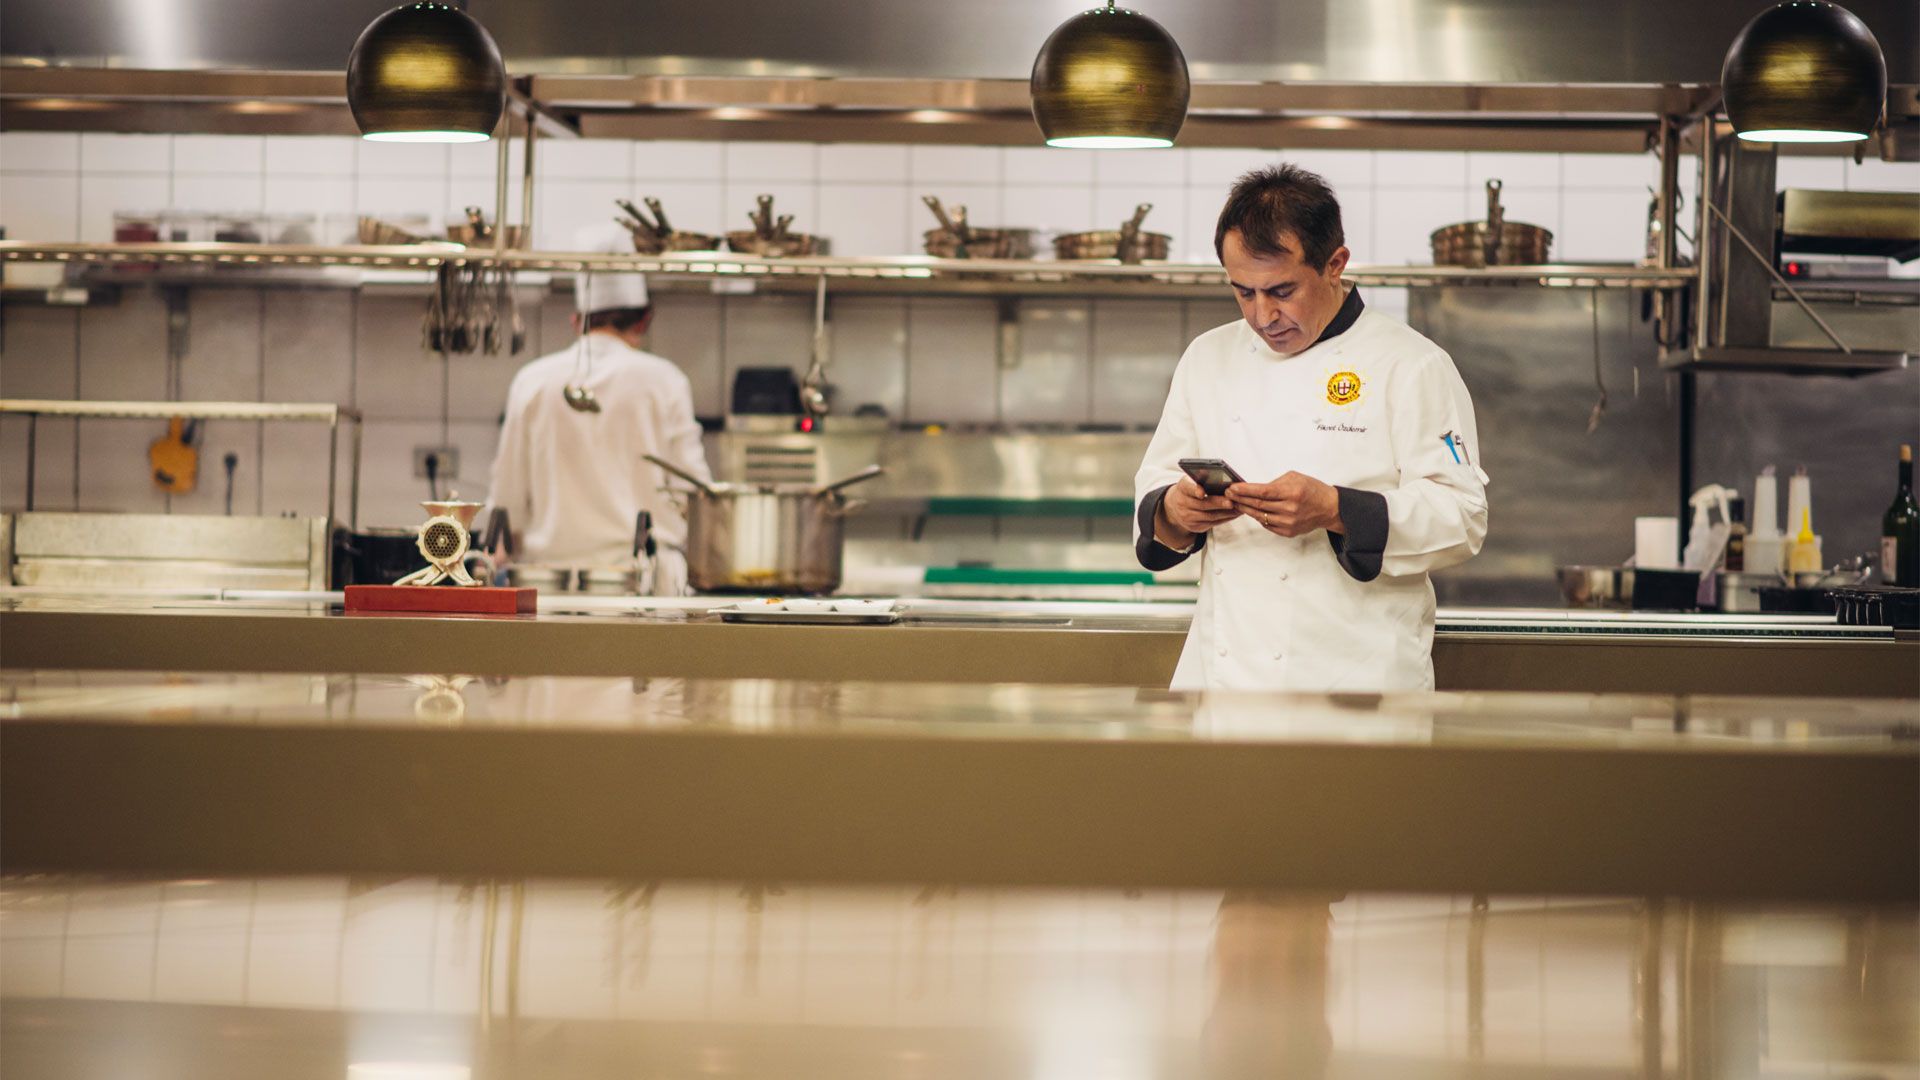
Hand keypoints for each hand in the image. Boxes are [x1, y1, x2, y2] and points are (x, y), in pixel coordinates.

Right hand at [1158, 477, 1241, 546]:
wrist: (1175, 507)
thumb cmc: (1189, 491)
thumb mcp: (1191, 481)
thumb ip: (1202, 478)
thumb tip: (1222, 476)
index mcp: (1182, 488)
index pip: (1188, 488)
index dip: (1194, 490)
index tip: (1201, 493)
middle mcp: (1182, 503)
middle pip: (1202, 505)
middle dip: (1218, 503)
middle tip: (1231, 501)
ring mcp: (1188, 517)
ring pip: (1210, 516)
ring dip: (1226, 512)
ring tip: (1238, 507)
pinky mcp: (1195, 527)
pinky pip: (1213, 523)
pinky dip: (1225, 518)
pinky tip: (1234, 513)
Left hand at [1227, 472, 1343, 536]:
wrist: (1328, 508)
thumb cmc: (1312, 490)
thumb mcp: (1295, 478)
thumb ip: (1274, 483)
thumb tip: (1255, 488)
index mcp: (1292, 492)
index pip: (1262, 492)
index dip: (1245, 490)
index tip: (1232, 488)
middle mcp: (1290, 509)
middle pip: (1258, 505)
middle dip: (1240, 499)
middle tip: (1228, 494)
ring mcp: (1288, 522)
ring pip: (1260, 516)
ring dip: (1245, 509)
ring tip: (1235, 503)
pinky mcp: (1288, 531)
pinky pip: (1267, 525)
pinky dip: (1257, 517)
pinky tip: (1251, 511)